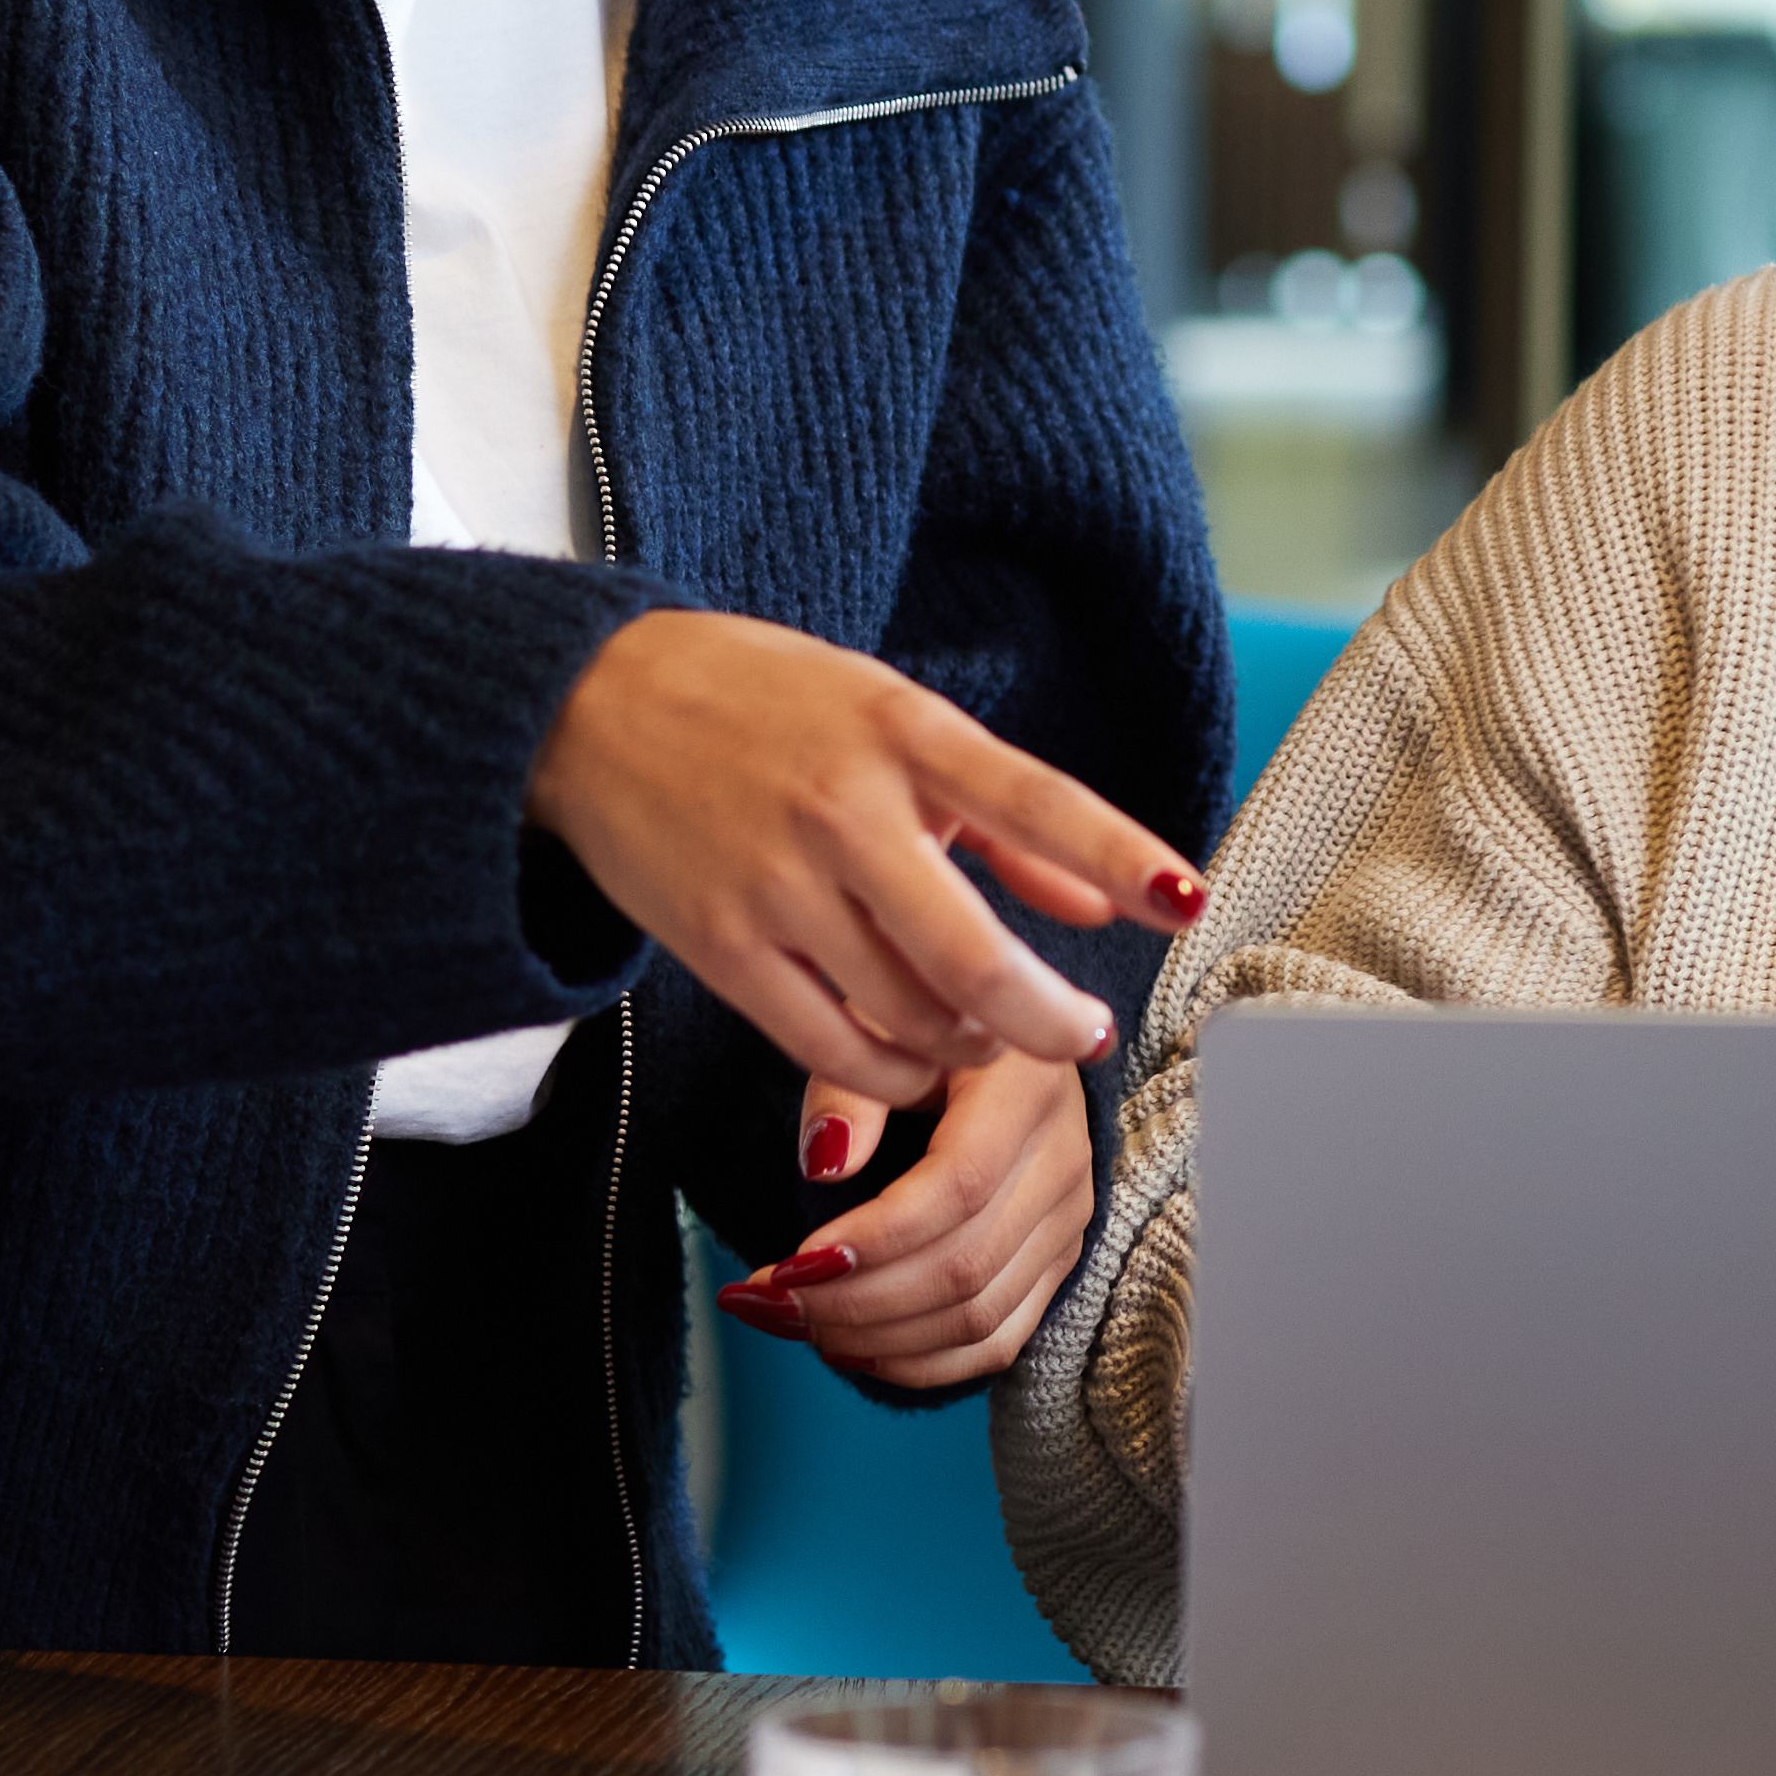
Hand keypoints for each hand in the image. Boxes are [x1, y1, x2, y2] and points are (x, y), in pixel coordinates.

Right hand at [531, 611, 1196, 1121]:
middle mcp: (843, 810)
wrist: (587, 702)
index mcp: (902, 732)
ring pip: (908, 1015)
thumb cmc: (763, 707)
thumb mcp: (891, 718)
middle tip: (1080, 1037)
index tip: (1188, 903)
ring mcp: (776, 886)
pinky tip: (911, 1058)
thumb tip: (1104, 902)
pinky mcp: (718, 947)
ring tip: (980, 1031)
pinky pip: (831, 1048)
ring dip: (968, 1044)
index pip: (1036, 800)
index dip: (1120, 855)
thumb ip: (1004, 819)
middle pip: (972, 956)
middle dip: (1047, 1019)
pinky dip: (893, 1073)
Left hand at [723, 1054, 1093, 1397]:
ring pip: (979, 1318)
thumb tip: (826, 1164)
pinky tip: (851, 1348)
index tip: (787, 1264)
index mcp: (1028, 1084)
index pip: (960, 1186)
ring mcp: (1068, 1218)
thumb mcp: (879, 1022)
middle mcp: (1064, 1158)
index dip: (874, 1239)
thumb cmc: (923, 1027)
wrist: (1002, 1035)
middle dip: (854, 1301)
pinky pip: (999, 1341)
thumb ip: (849, 1085)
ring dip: (876, 1339)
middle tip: (766, 1302)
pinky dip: (920, 1363)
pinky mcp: (1057, 1261)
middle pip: (965, 1266)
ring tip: (795, 1324)